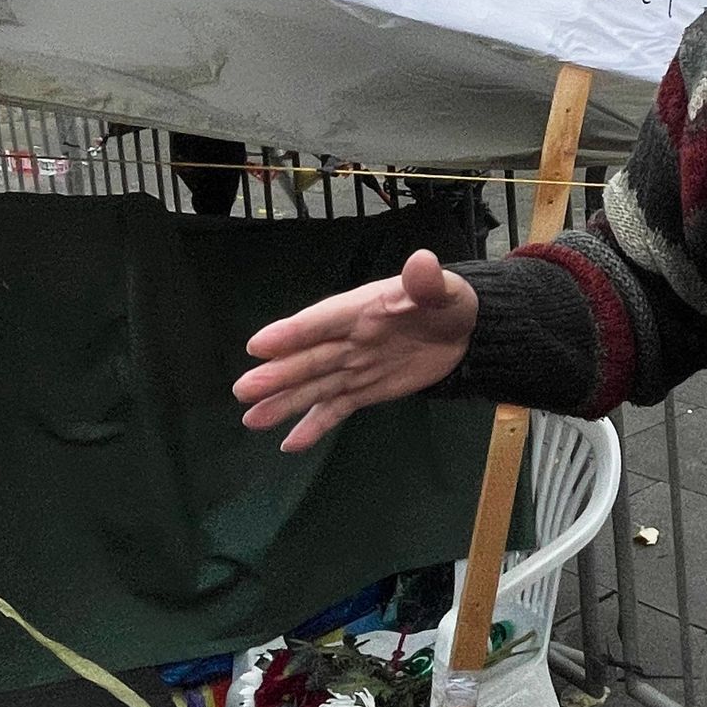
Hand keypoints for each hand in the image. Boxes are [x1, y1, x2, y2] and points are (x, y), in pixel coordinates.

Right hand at [233, 249, 477, 452]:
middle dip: (278, 374)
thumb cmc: (446, 302)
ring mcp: (354, 367)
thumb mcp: (444, 290)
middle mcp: (349, 339)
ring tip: (251, 419)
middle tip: (243, 391)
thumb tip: (422, 262)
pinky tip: (289, 445)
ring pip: (314, 386)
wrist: (463, 331)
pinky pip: (336, 409)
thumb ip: (427, 282)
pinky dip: (314, 426)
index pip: (323, 320)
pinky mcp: (365, 390)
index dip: (294, 332)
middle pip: (310, 358)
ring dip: (284, 402)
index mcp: (362, 309)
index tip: (258, 345)